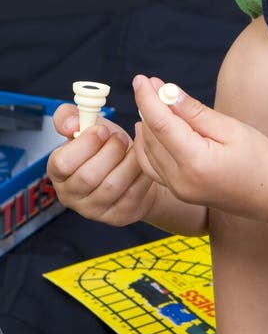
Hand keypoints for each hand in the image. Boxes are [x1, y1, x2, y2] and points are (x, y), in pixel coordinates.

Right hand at [48, 104, 157, 225]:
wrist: (133, 168)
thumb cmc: (106, 146)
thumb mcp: (88, 126)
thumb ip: (71, 116)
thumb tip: (71, 124)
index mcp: (58, 171)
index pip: (62, 163)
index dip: (85, 143)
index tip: (103, 130)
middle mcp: (71, 195)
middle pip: (88, 176)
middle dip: (111, 150)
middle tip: (121, 138)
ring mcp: (94, 210)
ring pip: (112, 186)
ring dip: (128, 161)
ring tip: (133, 148)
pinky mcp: (117, 216)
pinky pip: (132, 193)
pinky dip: (142, 172)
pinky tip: (144, 161)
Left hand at [133, 75, 267, 222]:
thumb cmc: (260, 158)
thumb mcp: (231, 128)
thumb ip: (196, 113)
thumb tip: (168, 93)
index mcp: (195, 162)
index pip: (161, 124)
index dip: (148, 99)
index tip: (141, 78)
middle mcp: (180, 181)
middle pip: (151, 138)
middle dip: (147, 108)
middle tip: (150, 84)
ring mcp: (179, 191)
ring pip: (148, 153)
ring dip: (146, 125)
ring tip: (150, 101)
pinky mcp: (180, 193)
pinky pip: (153, 168)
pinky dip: (147, 146)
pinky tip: (148, 130)